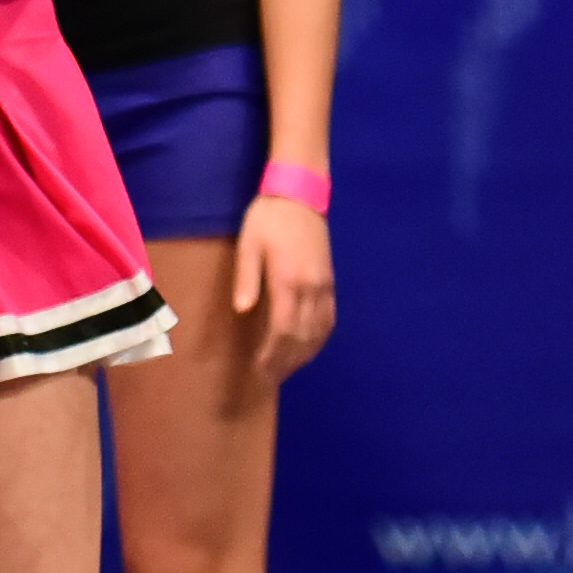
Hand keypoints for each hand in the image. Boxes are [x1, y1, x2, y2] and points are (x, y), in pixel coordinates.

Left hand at [235, 194, 334, 381]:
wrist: (299, 194)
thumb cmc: (267, 218)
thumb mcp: (249, 244)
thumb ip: (247, 278)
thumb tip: (241, 311)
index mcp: (288, 280)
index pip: (282, 330)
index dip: (271, 354)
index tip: (259, 370)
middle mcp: (311, 288)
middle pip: (301, 337)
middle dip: (285, 361)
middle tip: (269, 378)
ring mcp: (324, 286)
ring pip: (318, 332)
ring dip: (303, 355)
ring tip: (285, 369)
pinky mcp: (330, 282)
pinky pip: (329, 320)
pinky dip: (319, 339)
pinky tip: (308, 347)